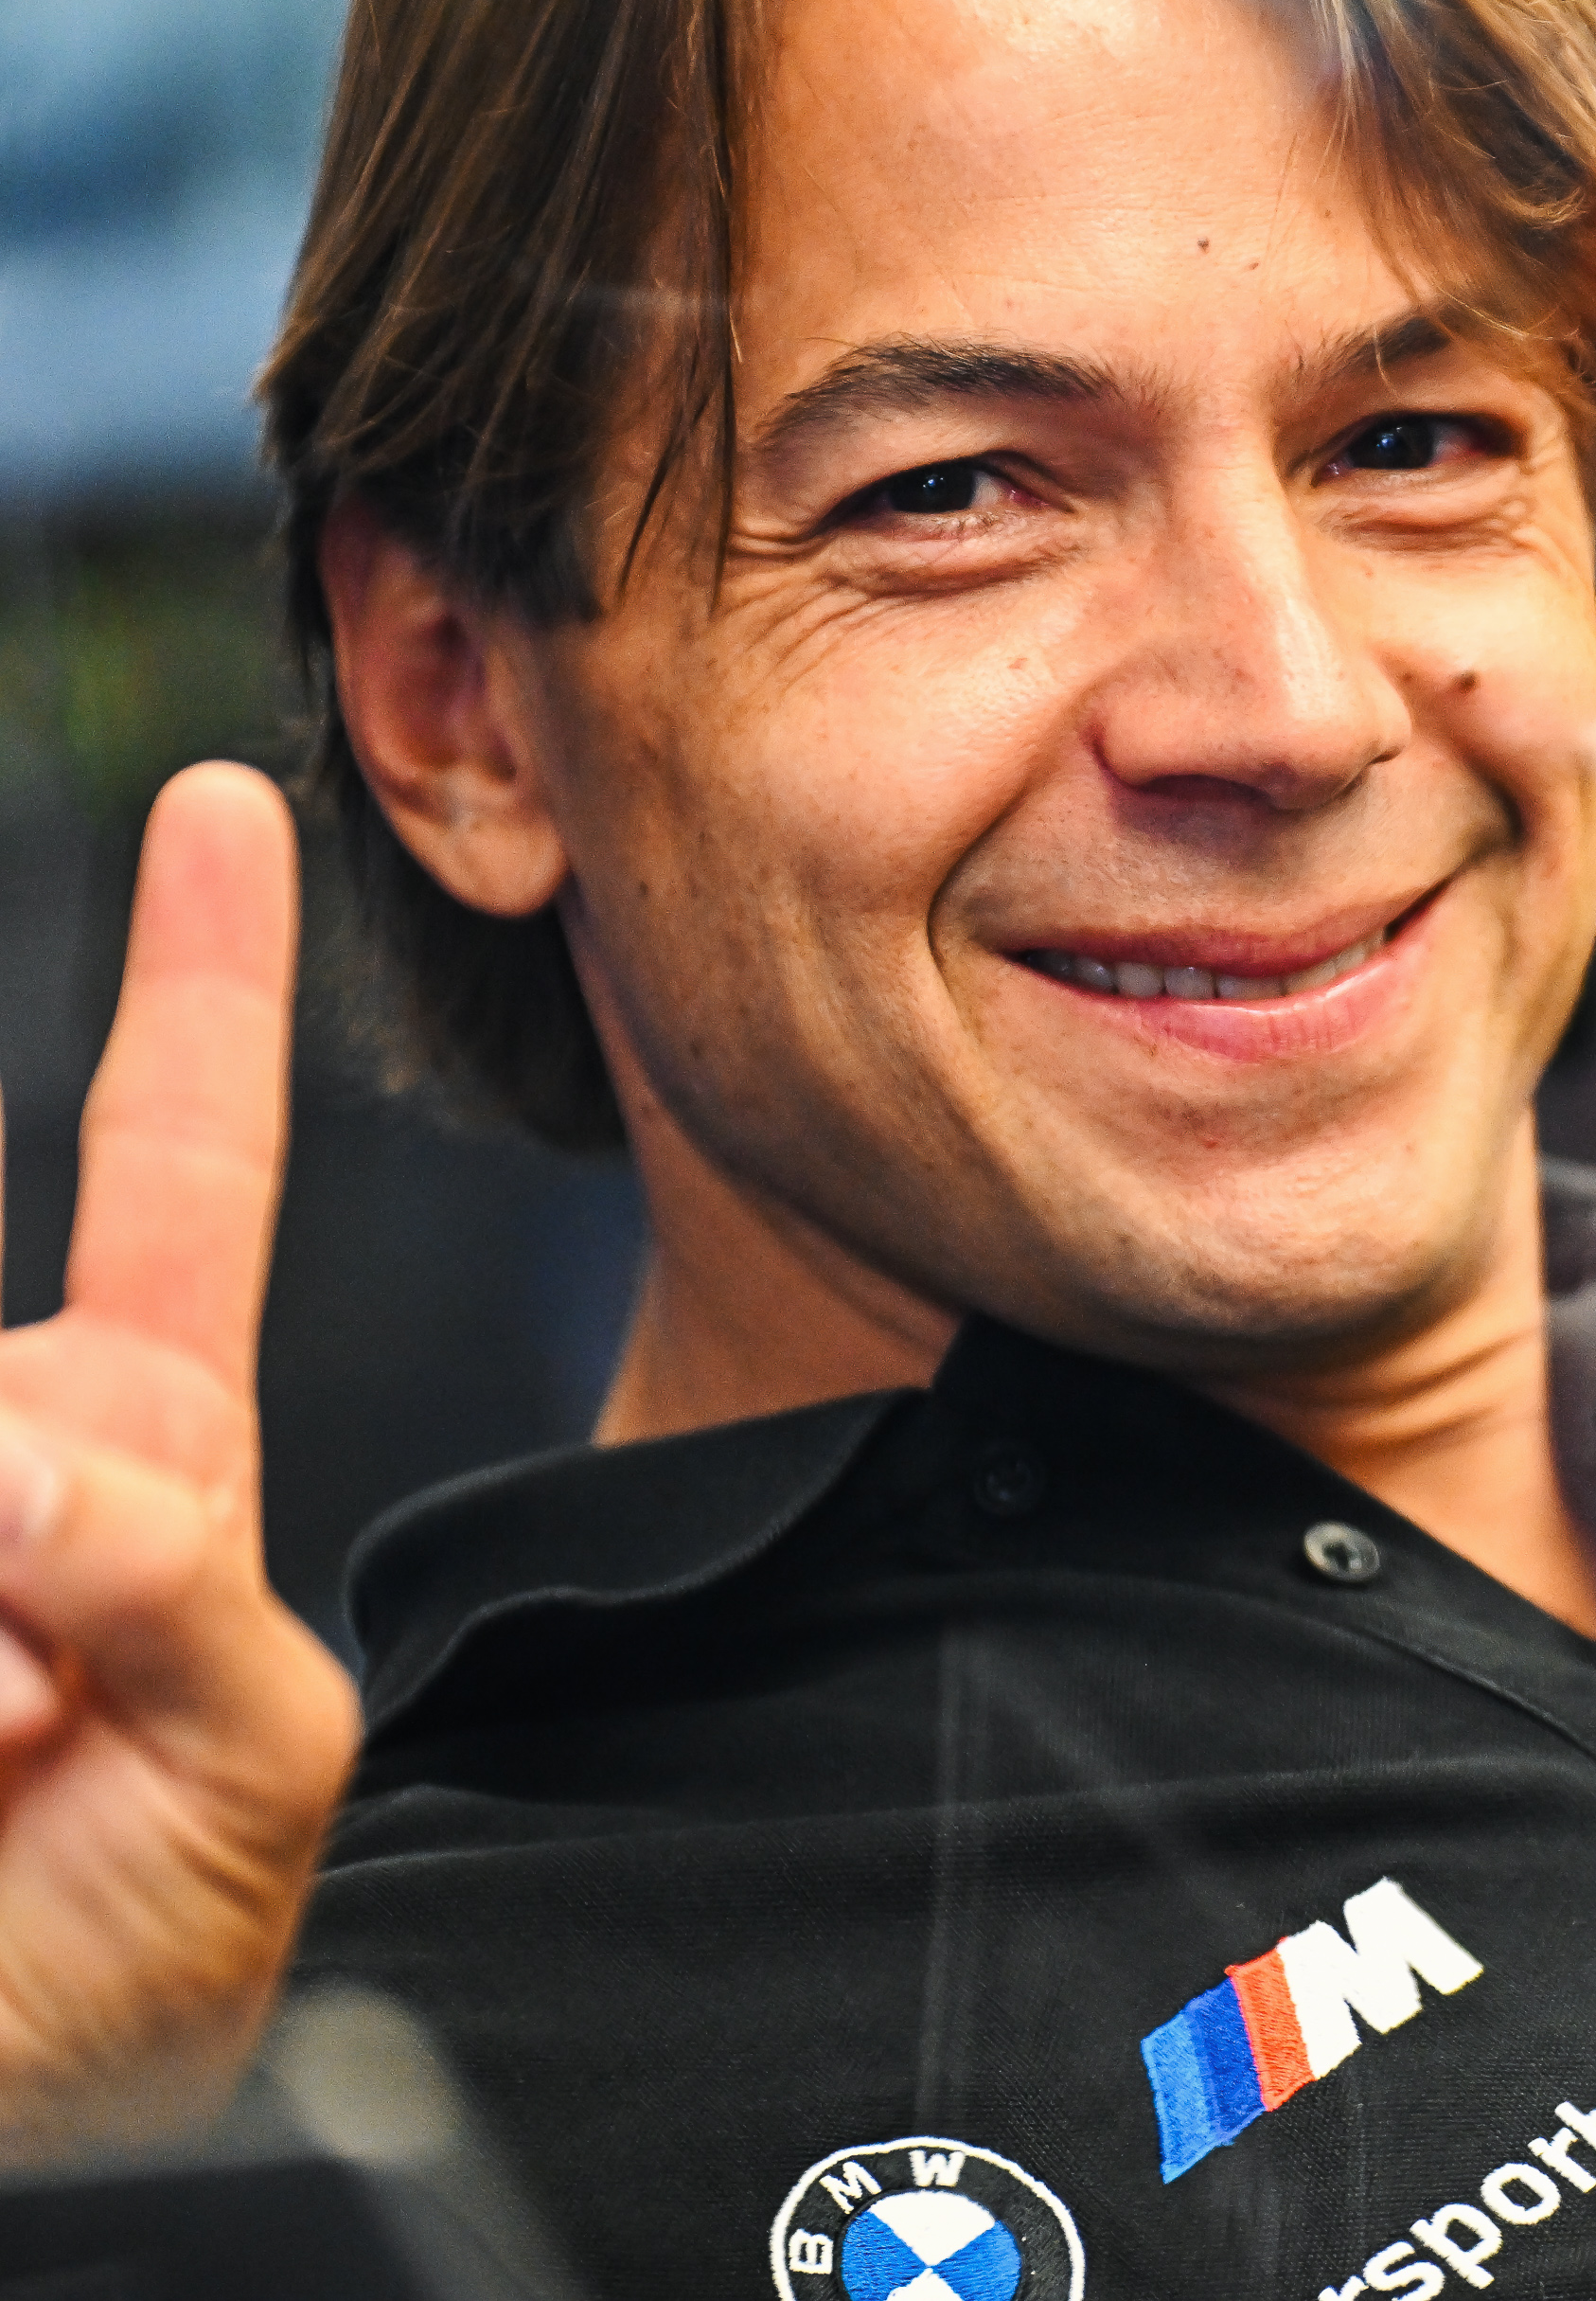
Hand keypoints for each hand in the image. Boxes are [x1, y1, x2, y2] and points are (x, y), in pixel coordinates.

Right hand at [0, 763, 358, 2153]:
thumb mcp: (236, 1764)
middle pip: (15, 1369)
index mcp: (128, 1454)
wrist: (28, 2122)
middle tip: (21, 1708)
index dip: (204, 982)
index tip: (223, 812)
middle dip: (31, 1516)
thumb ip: (163, 1586)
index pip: (180, 1168)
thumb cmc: (126, 1958)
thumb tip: (5, 1461)